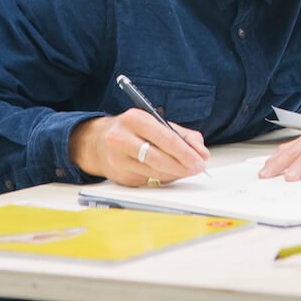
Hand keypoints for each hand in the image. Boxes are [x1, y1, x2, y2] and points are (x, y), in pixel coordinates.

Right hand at [69, 109, 209, 185]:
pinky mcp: (119, 177)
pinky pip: (149, 181)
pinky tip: (169, 173)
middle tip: (197, 168)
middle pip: (159, 159)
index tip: (200, 159)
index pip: (165, 138)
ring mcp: (118, 160)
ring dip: (176, 174)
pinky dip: (163, 178)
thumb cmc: (133, 130)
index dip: (186, 152)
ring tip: (187, 170)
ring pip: (155, 173)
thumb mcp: (156, 122)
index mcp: (135, 119)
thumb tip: (202, 152)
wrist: (98, 142)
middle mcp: (122, 139)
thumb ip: (183, 135)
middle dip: (183, 166)